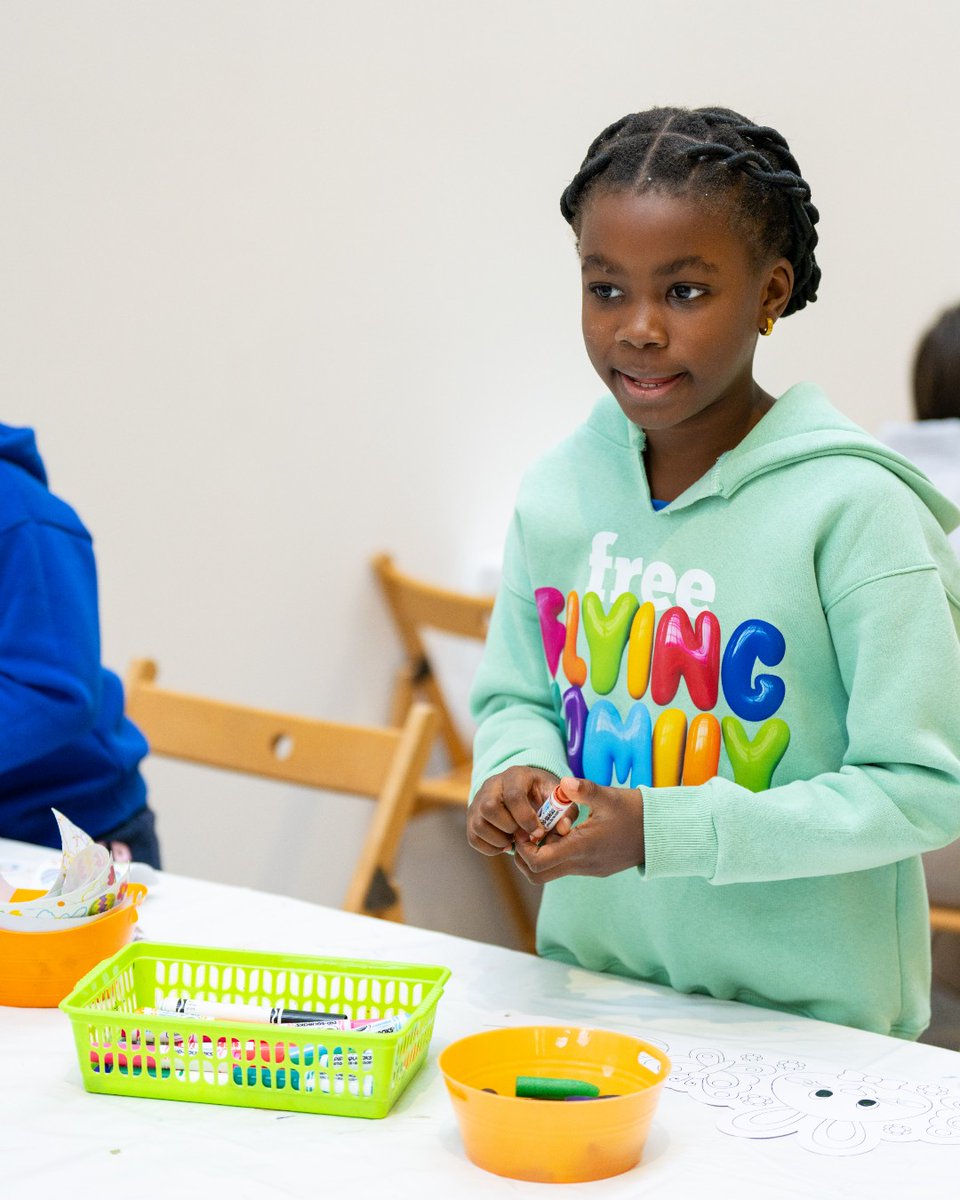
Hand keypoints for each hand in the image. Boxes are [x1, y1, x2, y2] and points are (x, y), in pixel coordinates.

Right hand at [467, 766, 560, 855]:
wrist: (523, 791)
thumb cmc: (542, 794)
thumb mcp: (556, 797)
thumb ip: (566, 811)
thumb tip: (564, 828)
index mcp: (515, 775)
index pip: (513, 796)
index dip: (526, 818)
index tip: (539, 832)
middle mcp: (491, 785)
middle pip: (489, 808)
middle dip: (510, 828)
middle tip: (524, 837)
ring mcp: (478, 801)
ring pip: (479, 825)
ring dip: (500, 839)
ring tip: (516, 841)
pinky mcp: (472, 818)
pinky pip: (474, 838)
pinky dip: (491, 848)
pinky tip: (506, 844)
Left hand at [512, 776, 644, 883]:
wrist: (662, 831)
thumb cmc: (634, 811)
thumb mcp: (608, 796)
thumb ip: (583, 790)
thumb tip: (563, 782)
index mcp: (581, 848)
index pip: (537, 862)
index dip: (523, 846)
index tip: (525, 826)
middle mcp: (582, 865)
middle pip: (537, 875)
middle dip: (525, 855)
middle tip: (528, 831)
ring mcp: (588, 869)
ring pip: (551, 872)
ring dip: (542, 853)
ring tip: (547, 827)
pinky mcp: (594, 868)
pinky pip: (567, 866)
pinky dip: (557, 853)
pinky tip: (564, 831)